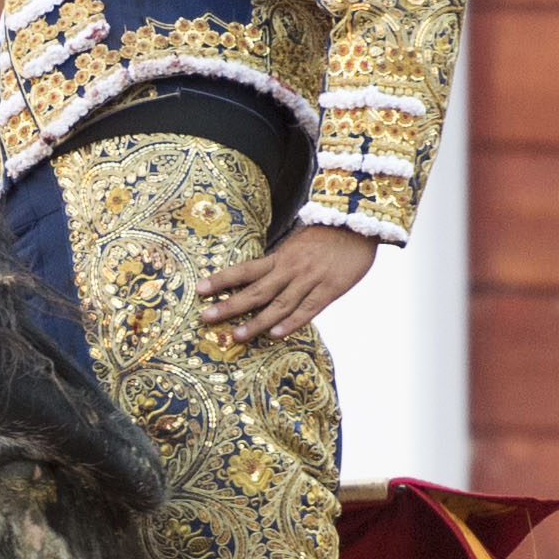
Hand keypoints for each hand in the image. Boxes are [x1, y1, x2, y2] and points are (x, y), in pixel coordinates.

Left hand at [198, 226, 376, 340]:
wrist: (359, 224)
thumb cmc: (326, 236)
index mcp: (280, 257)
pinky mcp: (331, 289)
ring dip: (257, 321)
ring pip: (279, 304)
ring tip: (236, 335)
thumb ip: (279, 264)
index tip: (200, 290)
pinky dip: (291, 322)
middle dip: (230, 305)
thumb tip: (255, 280)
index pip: (245, 270)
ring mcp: (310, 280)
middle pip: (256, 291)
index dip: (222, 280)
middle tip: (206, 317)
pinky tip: (275, 334)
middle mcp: (290, 269)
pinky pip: (309, 308)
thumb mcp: (297, 245)